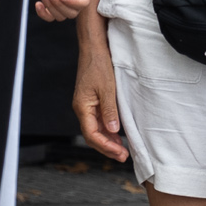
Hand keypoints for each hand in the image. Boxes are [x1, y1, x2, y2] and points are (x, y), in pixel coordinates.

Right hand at [74, 43, 127, 162]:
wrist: (93, 49)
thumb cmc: (98, 65)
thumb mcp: (108, 88)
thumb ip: (110, 110)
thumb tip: (113, 130)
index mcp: (82, 107)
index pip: (91, 134)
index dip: (105, 146)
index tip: (120, 153)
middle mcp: (82, 109)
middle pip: (92, 136)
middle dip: (107, 148)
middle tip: (123, 156)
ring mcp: (86, 106)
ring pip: (95, 130)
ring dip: (108, 141)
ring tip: (121, 150)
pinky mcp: (91, 102)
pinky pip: (98, 121)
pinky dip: (107, 131)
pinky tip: (117, 136)